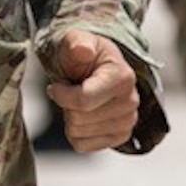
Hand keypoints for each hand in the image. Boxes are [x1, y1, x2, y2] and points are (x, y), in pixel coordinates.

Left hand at [45, 31, 139, 152]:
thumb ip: (76, 43)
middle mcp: (130, 102)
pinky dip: (75, 132)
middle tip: (71, 90)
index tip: (55, 85)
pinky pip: (83, 145)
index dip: (61, 95)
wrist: (95, 66)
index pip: (83, 100)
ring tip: (79, 99)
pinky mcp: (119, 137)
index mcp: (123, 78)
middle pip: (78, 119)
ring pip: (78, 133)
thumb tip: (82, 50)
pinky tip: (83, 114)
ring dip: (70, 118)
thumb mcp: (76, 40)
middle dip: (65, 105)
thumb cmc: (84, 53)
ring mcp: (127, 122)